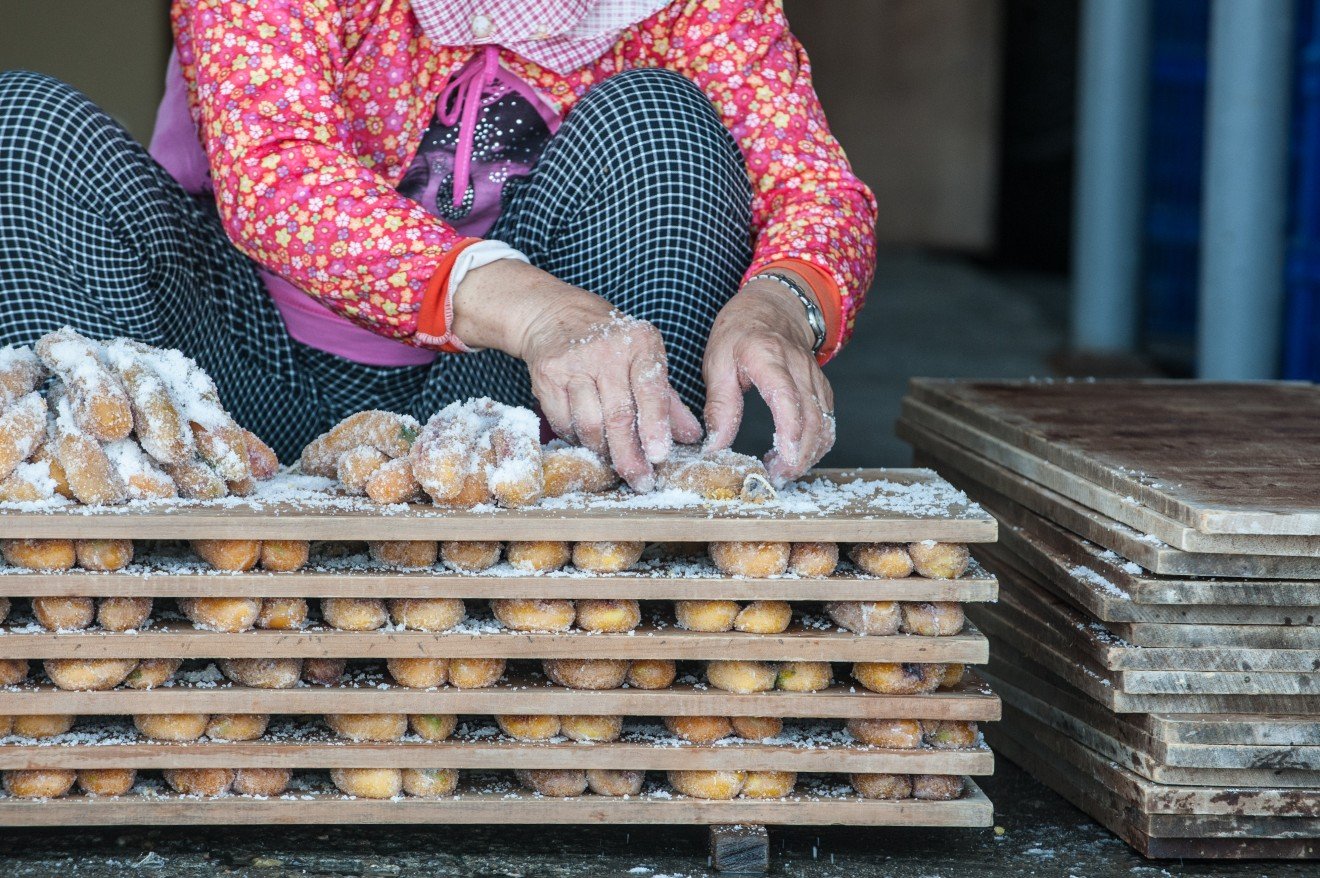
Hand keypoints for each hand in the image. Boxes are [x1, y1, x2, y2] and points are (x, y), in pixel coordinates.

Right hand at [452, 259, 700, 489]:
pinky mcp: (547, 375)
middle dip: (629, 455)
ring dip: (602, 450)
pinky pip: (563, 422)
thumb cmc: (611, 344)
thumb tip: (691, 437)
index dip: (655, 426)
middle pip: (618, 416)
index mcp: (640, 344)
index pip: (650, 391)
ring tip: (612, 458)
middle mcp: (607, 350)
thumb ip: (668, 401)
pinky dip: (577, 439)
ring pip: (589, 424)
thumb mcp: (645, 360)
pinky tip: (587, 438)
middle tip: (639, 480)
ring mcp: (573, 362)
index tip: (659, 456)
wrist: (557, 316)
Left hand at [702, 274, 834, 483]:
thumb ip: (719, 406)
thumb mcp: (717, 363)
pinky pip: (827, 420)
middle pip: (813, 417)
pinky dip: (816, 443)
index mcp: (768, 357)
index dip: (790, 430)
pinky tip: (795, 455)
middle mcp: (799, 368)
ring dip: (809, 453)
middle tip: (776, 477)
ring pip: (825, 423)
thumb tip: (716, 447)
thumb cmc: (740, 334)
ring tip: (782, 472)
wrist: (772, 308)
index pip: (787, 396)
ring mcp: (815, 378)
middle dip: (800, 454)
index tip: (785, 458)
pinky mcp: (821, 388)